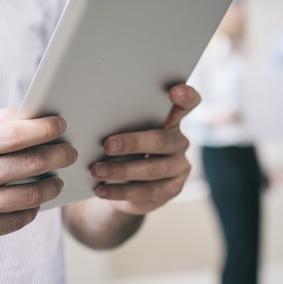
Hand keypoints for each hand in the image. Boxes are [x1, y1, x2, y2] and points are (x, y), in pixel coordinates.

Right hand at [0, 108, 76, 247]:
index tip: (61, 124)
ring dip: (52, 185)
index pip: (12, 134)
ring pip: (31, 195)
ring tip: (58, 179)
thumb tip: (34, 117)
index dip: (43, 129)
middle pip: (29, 164)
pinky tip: (36, 199)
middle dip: (59, 156)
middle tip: (71, 152)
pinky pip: (21, 219)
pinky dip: (34, 208)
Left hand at [89, 84, 199, 214]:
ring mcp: (179, 167)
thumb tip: (94, 120)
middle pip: (162, 140)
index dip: (186, 96)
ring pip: (153, 169)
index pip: (188, 103)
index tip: (174, 92)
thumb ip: (122, 124)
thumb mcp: (125, 133)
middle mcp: (179, 142)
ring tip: (97, 171)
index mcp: (171, 120)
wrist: (128, 186)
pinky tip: (101, 189)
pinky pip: (146, 191)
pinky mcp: (172, 190)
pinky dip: (120, 191)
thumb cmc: (124, 149)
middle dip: (133, 143)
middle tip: (107, 145)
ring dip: (121, 170)